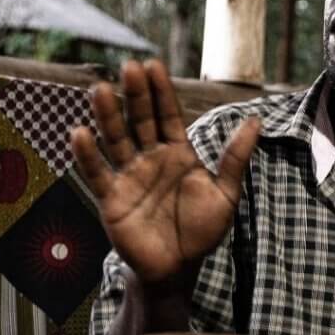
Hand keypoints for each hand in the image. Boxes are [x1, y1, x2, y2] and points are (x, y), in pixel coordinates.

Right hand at [71, 59, 259, 285]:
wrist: (178, 269)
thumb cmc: (201, 231)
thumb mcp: (226, 193)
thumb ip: (236, 158)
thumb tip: (255, 120)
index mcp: (179, 153)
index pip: (168, 114)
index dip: (161, 91)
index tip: (153, 64)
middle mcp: (151, 158)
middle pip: (141, 120)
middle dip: (136, 94)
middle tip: (129, 66)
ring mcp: (130, 176)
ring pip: (116, 139)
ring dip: (108, 115)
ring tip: (100, 89)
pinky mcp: (112, 198)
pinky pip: (98, 173)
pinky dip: (88, 154)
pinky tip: (80, 132)